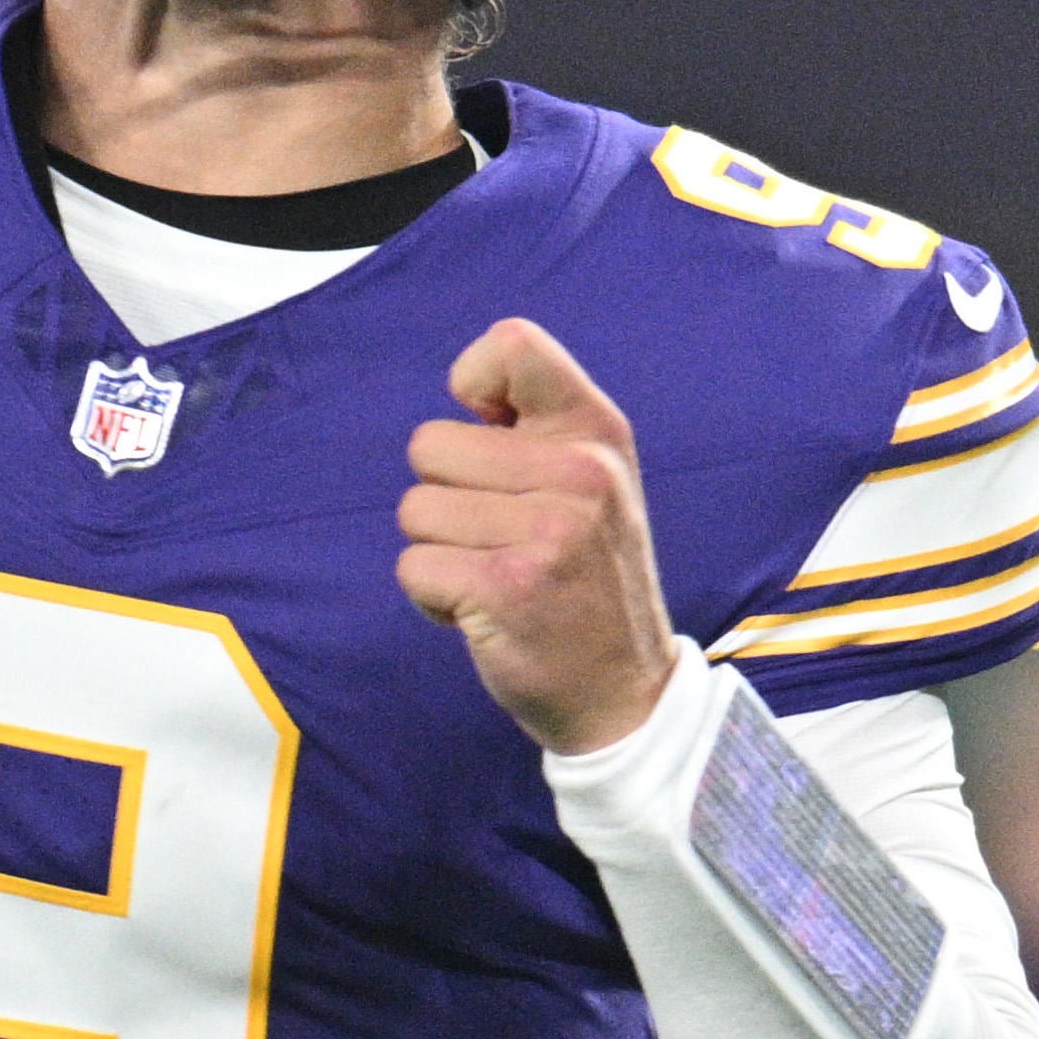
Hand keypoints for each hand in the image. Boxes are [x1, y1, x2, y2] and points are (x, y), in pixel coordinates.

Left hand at [399, 322, 682, 757]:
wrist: (625, 693)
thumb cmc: (588, 578)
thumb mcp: (593, 483)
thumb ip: (538, 427)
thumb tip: (466, 389)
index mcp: (598, 431)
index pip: (512, 346)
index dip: (474, 385)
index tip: (492, 435)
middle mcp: (580, 471)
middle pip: (430, 444)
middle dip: (446, 498)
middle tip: (502, 541)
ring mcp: (546, 530)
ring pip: (415, 509)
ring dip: (438, 552)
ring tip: (495, 578)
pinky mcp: (507, 587)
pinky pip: (413, 567)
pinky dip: (432, 598)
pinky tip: (484, 612)